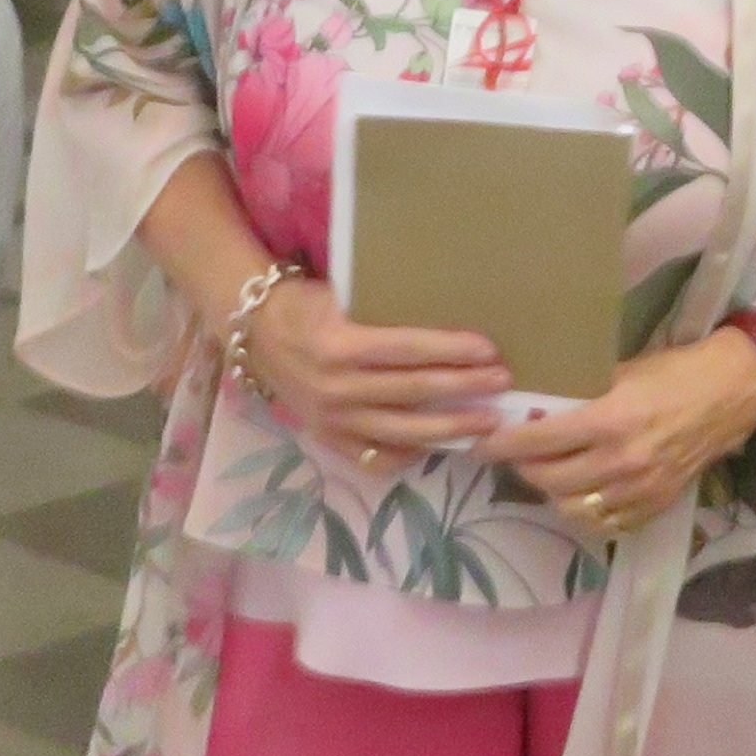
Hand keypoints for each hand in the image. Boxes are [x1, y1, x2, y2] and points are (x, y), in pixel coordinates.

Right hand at [243, 275, 505, 471]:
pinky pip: (374, 458)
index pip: (409, 351)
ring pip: (402, 431)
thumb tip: (448, 326)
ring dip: (451, 428)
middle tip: (502, 384)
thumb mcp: (343, 297)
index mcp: (340, 345)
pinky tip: (437, 445)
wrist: (253, 332)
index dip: (452, 352)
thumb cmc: (306, 304)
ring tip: (487, 422)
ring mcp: (331, 419)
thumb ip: (387, 315)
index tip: (489, 350)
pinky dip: (409, 455)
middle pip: (414, 392)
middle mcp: (336, 387)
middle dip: (464, 389)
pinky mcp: (326, 438)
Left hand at [482, 329, 755, 541]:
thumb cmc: (675, 372)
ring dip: (550, 491)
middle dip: (523, 467)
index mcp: (611, 420)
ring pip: (571, 507)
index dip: (505, 444)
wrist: (731, 394)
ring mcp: (640, 489)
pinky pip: (603, 522)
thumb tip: (535, 409)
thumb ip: (580, 395)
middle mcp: (622, 461)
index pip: (540, 440)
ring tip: (546, 472)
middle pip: (549, 479)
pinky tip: (578, 492)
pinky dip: (582, 510)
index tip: (486, 442)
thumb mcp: (622, 372)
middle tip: (515, 455)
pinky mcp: (655, 505)